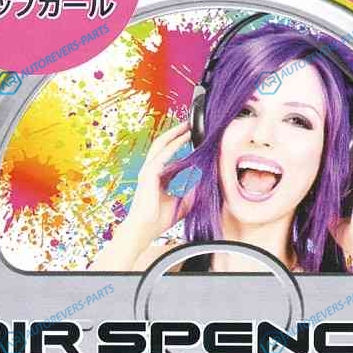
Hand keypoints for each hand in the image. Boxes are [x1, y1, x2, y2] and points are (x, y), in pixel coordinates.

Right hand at [125, 121, 191, 246]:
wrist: (145, 230)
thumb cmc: (160, 219)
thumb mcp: (184, 202)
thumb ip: (193, 190)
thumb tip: (206, 180)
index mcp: (158, 176)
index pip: (170, 154)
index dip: (181, 143)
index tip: (195, 136)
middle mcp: (152, 170)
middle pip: (164, 144)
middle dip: (177, 132)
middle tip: (191, 123)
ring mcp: (148, 171)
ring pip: (162, 145)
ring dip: (175, 134)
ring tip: (187, 125)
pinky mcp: (148, 174)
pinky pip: (162, 156)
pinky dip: (174, 146)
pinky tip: (184, 139)